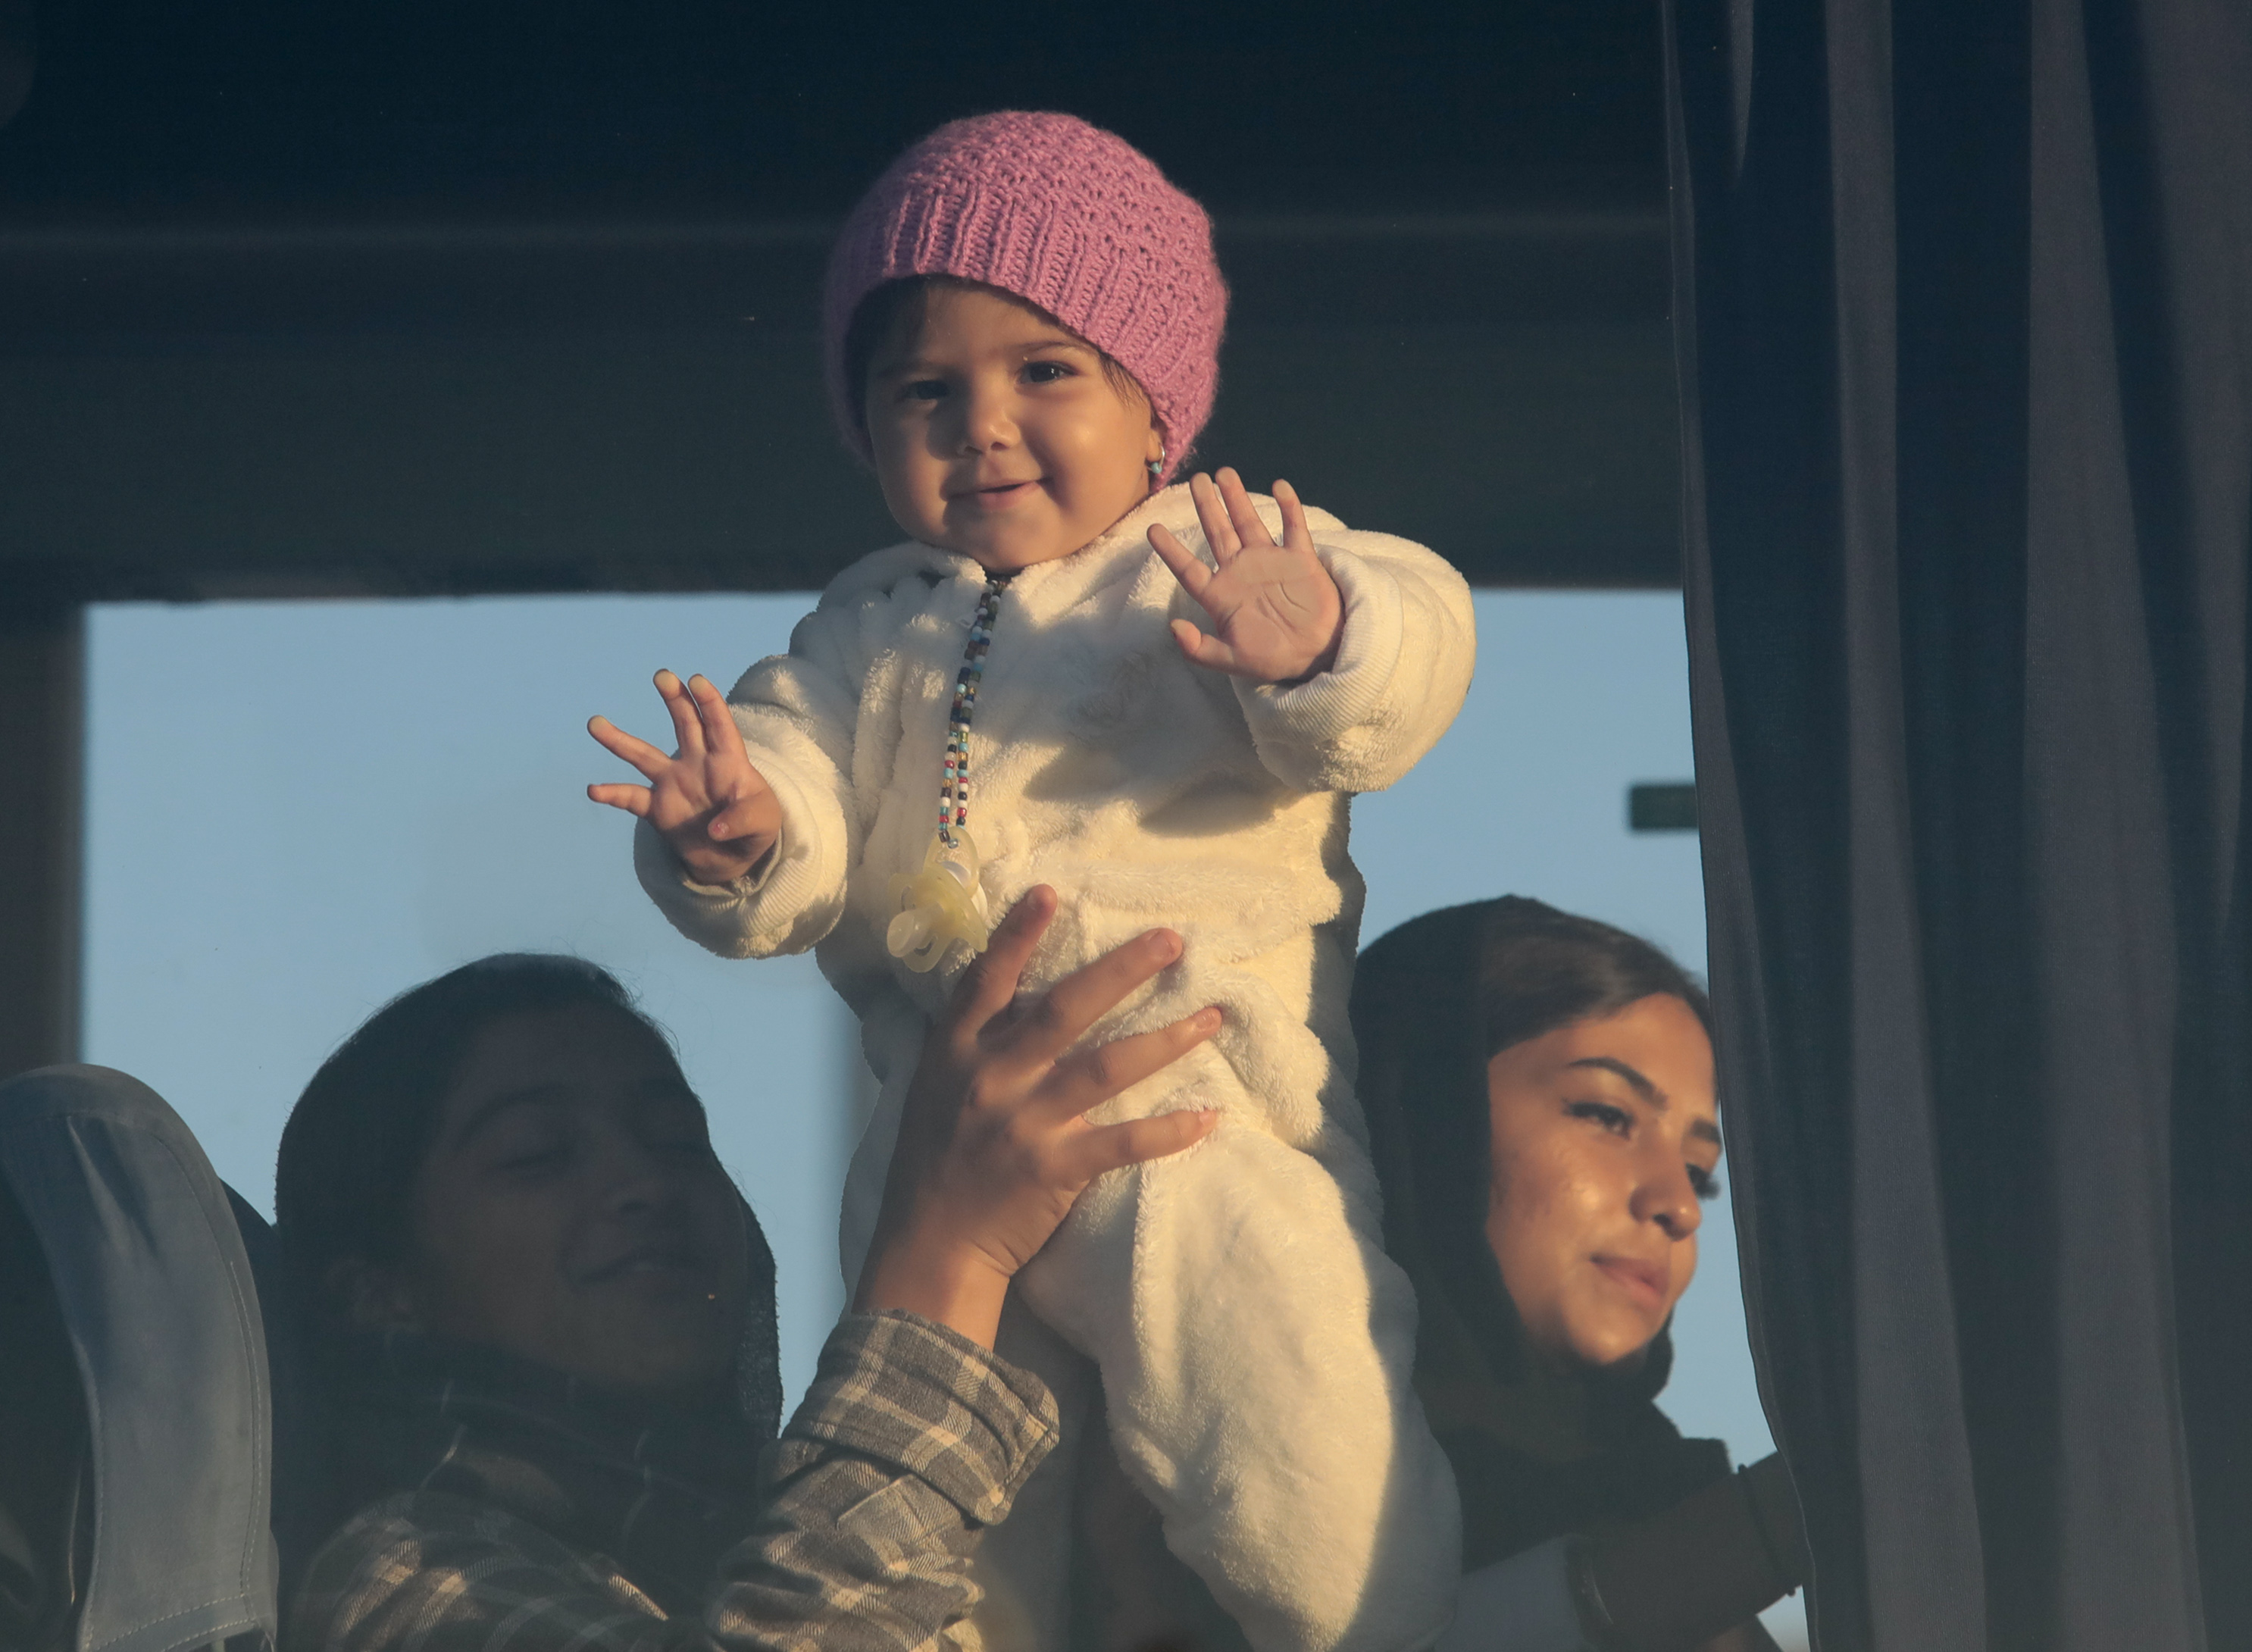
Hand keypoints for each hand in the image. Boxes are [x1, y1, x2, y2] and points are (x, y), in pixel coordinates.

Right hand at [587, 670, 781, 884]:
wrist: (732, 858)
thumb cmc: (755, 830)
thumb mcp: (763, 823)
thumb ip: (743, 820)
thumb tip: (716, 829)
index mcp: (728, 761)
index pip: (720, 726)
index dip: (710, 702)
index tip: (696, 681)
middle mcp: (697, 764)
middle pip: (686, 725)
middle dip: (675, 699)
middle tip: (662, 675)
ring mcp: (674, 783)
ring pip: (644, 756)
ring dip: (620, 740)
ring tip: (595, 723)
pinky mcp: (658, 808)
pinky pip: (631, 798)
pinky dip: (612, 794)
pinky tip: (594, 790)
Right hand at [854, 885, 1221, 1348]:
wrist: (929, 1247)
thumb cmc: (935, 1162)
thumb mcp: (936, 1088)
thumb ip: (971, 1041)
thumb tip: (1009, 989)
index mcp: (956, 1052)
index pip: (986, 980)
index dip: (1017, 934)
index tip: (1050, 892)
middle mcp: (990, 1077)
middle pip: (1064, 1009)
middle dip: (1122, 970)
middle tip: (1173, 941)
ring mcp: (1023, 1123)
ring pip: (1105, 1068)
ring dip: (1165, 1039)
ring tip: (1212, 1017)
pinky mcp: (1053, 1169)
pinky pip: (1122, 1142)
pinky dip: (1168, 1130)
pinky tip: (1209, 1116)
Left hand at [1148, 468, 1343, 683]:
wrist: (1317, 655)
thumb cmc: (1272, 659)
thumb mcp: (1231, 660)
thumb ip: (1200, 649)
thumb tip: (1172, 627)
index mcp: (1221, 595)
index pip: (1189, 568)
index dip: (1170, 550)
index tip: (1152, 529)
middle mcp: (1241, 572)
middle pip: (1217, 532)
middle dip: (1206, 505)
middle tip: (1196, 480)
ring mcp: (1271, 562)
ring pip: (1249, 523)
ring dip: (1237, 498)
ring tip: (1224, 473)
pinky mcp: (1300, 559)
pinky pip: (1293, 527)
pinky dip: (1288, 506)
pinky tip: (1279, 487)